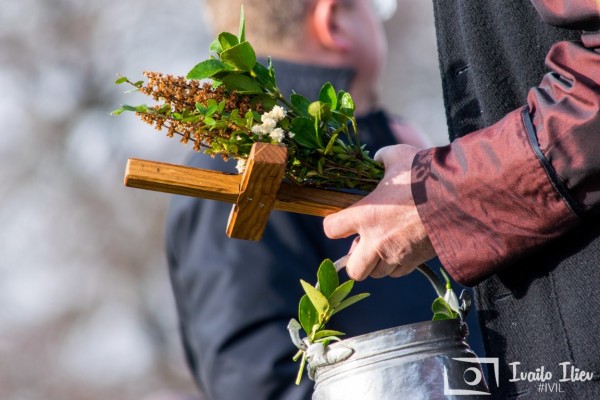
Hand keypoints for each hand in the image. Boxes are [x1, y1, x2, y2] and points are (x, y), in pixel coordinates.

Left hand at [323, 144, 435, 279]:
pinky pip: (399, 272)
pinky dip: (397, 264)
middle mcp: (375, 241)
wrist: (459, 197)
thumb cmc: (426, 176)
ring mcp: (396, 255)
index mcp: (364, 214)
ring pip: (377, 273)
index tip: (341, 220)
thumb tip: (378, 159)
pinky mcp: (416, 262)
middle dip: (356, 260)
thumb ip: (383, 158)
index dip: (333, 224)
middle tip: (365, 243)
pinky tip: (403, 248)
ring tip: (386, 244)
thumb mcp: (399, 157)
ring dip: (377, 263)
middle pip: (353, 269)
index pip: (331, 229)